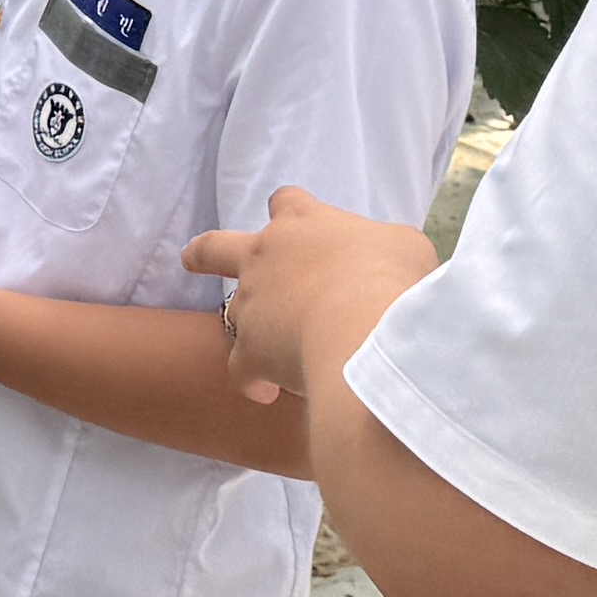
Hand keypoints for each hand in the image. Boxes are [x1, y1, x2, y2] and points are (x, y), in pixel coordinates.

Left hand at [178, 186, 438, 407]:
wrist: (364, 328)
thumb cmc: (392, 278)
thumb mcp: (404, 245)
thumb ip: (385, 246)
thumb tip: (385, 261)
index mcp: (303, 221)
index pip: (287, 202)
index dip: (291, 211)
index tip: (296, 220)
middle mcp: (265, 255)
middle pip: (216, 246)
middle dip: (204, 254)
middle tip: (192, 259)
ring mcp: (250, 303)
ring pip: (229, 312)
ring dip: (245, 328)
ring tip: (264, 346)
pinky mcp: (249, 350)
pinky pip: (240, 369)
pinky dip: (252, 381)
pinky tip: (267, 394)